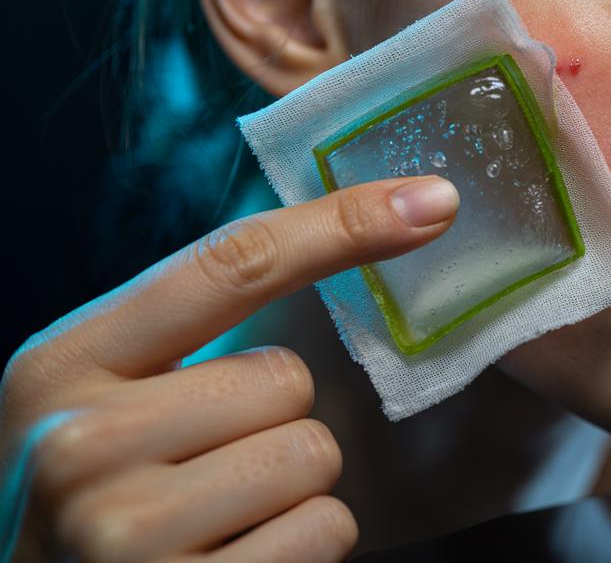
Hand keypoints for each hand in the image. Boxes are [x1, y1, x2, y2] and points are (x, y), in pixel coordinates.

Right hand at [0, 176, 458, 561]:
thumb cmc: (94, 500)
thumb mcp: (100, 402)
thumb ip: (183, 333)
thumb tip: (340, 233)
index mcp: (62, 366)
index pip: (228, 266)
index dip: (341, 226)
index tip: (432, 201)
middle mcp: (81, 444)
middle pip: (288, 379)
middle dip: (274, 423)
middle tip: (204, 470)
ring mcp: (128, 531)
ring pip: (314, 456)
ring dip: (291, 491)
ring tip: (213, 521)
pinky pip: (323, 531)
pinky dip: (300, 549)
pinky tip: (230, 561)